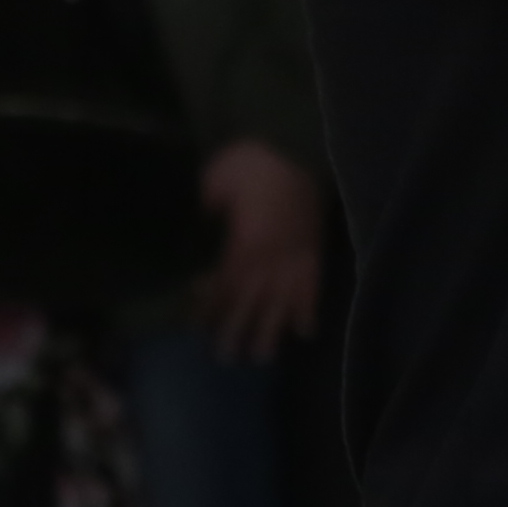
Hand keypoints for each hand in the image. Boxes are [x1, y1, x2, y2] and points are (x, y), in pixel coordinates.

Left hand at [198, 143, 324, 357]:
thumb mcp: (213, 184)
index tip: (194, 326)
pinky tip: (306, 332)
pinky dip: (311, 309)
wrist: (292, 147)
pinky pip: (315, 286)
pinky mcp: (315, 251)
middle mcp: (268, 258)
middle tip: (225, 358)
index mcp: (242, 243)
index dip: (207, 307)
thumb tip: (192, 230)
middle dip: (236, 331)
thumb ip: (205, 213)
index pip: (222, 285)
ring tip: (263, 357)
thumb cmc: (248, 163)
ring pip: (282, 302)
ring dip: (272, 331)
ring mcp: (294, 257)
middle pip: (250, 303)